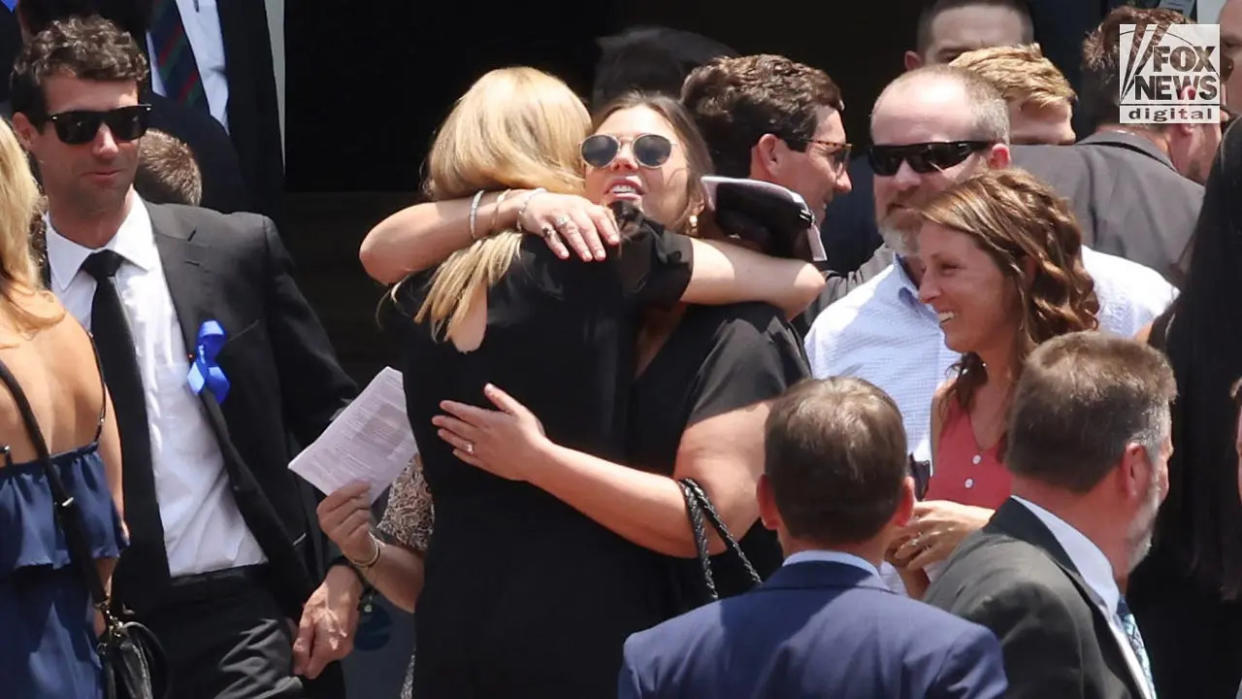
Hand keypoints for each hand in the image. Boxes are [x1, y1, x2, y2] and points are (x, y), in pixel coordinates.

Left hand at [292, 565, 361, 678]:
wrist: (346, 585)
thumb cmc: (323, 601)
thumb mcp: (306, 622)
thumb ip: (301, 647)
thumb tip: (297, 669)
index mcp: (328, 650)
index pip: (311, 672)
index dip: (301, 663)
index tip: (299, 645)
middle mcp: (340, 653)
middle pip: (318, 663)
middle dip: (310, 650)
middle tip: (306, 630)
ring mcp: (347, 647)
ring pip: (325, 655)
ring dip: (318, 644)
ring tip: (316, 625)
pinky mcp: (351, 640)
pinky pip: (333, 648)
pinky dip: (327, 640)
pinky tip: (326, 624)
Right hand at [316, 481, 375, 563]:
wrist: (354, 545)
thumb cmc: (350, 520)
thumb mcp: (344, 506)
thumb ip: (347, 494)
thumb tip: (362, 481)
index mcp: (322, 510)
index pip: (339, 495)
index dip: (354, 488)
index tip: (366, 484)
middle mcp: (326, 522)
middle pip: (351, 503)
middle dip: (363, 501)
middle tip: (365, 502)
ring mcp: (336, 534)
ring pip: (360, 514)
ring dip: (366, 513)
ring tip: (363, 516)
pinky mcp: (348, 542)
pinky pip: (364, 526)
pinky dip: (367, 524)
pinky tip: (363, 527)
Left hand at [432, 383, 548, 480]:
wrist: (534, 460)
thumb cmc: (530, 434)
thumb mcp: (518, 411)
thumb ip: (501, 399)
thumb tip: (487, 388)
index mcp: (488, 421)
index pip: (465, 412)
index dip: (453, 408)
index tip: (443, 405)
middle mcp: (482, 436)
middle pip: (459, 428)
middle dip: (446, 422)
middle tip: (435, 419)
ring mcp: (483, 451)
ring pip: (461, 442)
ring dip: (449, 437)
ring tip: (440, 432)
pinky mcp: (487, 464)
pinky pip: (469, 458)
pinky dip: (461, 453)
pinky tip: (456, 451)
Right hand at [517, 192, 619, 261]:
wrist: (531, 202)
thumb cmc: (563, 209)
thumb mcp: (580, 208)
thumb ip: (596, 217)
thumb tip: (616, 233)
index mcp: (583, 205)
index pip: (599, 215)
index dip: (607, 228)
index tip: (615, 242)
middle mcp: (571, 208)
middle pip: (585, 225)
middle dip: (594, 241)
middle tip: (602, 256)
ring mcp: (555, 215)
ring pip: (570, 230)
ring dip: (579, 244)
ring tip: (587, 258)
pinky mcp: (541, 224)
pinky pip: (550, 236)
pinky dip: (558, 246)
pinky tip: (564, 256)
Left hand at [890, 500, 992, 571]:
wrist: (988, 527)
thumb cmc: (972, 516)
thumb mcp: (950, 507)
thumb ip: (934, 510)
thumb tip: (922, 510)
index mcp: (933, 506)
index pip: (907, 508)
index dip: (897, 515)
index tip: (888, 520)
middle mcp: (931, 519)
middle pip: (904, 526)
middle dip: (894, 534)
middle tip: (884, 540)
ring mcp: (935, 534)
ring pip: (911, 543)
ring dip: (902, 550)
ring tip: (897, 555)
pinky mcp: (942, 548)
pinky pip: (923, 557)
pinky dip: (914, 562)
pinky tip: (909, 566)